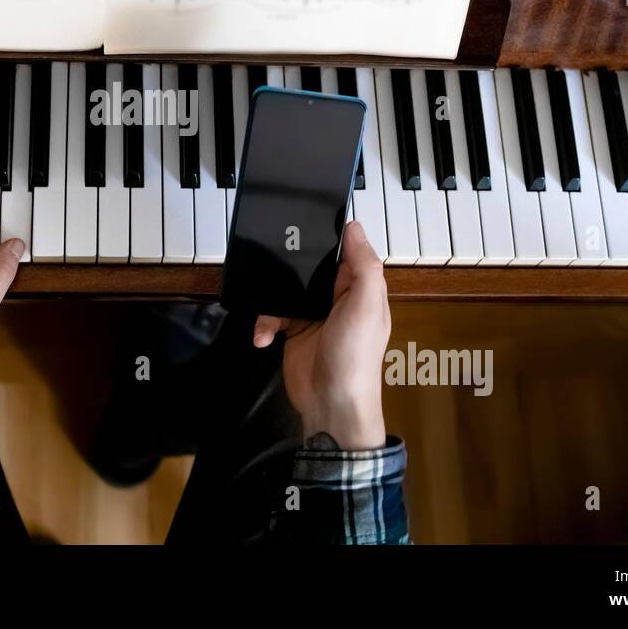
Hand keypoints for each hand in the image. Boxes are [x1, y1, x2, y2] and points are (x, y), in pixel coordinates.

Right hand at [252, 220, 390, 449]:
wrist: (331, 406)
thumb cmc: (355, 357)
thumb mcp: (365, 307)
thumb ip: (363, 265)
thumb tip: (355, 226)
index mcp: (360, 288)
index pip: (345, 252)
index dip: (327, 238)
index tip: (303, 223)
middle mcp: (338, 298)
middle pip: (311, 267)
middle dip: (290, 265)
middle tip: (273, 261)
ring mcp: (314, 315)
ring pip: (286, 289)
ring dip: (272, 298)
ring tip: (268, 315)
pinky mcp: (293, 331)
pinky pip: (273, 315)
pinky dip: (264, 324)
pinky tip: (262, 336)